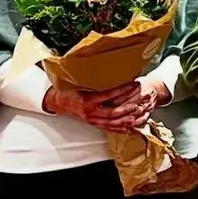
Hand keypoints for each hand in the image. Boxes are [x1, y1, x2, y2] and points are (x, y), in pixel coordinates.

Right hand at [44, 77, 168, 132]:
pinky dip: (120, 128)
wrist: (57, 102)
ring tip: (138, 114)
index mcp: (87, 100)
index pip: (108, 96)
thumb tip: (108, 70)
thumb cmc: (68, 91)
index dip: (122, 90)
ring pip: (112, 123)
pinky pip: (109, 129)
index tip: (133, 85)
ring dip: (127, 119)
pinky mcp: (93, 124)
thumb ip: (93, 81)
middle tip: (139, 103)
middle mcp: (90, 112)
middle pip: (113, 112)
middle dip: (128, 108)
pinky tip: (130, 126)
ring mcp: (92, 120)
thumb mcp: (78, 84)